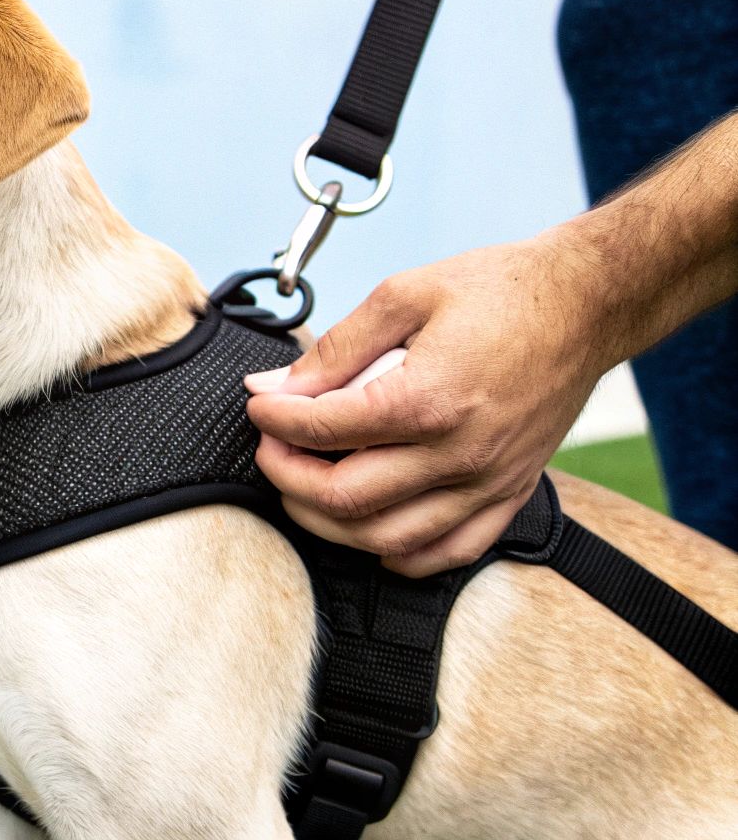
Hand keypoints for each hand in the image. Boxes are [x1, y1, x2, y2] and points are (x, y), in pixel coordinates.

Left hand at [243, 237, 610, 576]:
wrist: (585, 305)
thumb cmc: (500, 292)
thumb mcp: (405, 295)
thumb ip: (336, 348)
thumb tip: (276, 385)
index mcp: (428, 399)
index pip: (323, 429)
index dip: (275, 420)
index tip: (260, 406)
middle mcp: (459, 452)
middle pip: (345, 498)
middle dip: (287, 477)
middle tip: (271, 449)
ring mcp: (487, 481)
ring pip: (387, 537)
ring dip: (329, 523)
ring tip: (304, 487)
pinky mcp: (510, 493)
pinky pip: (450, 551)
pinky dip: (400, 554)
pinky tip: (370, 532)